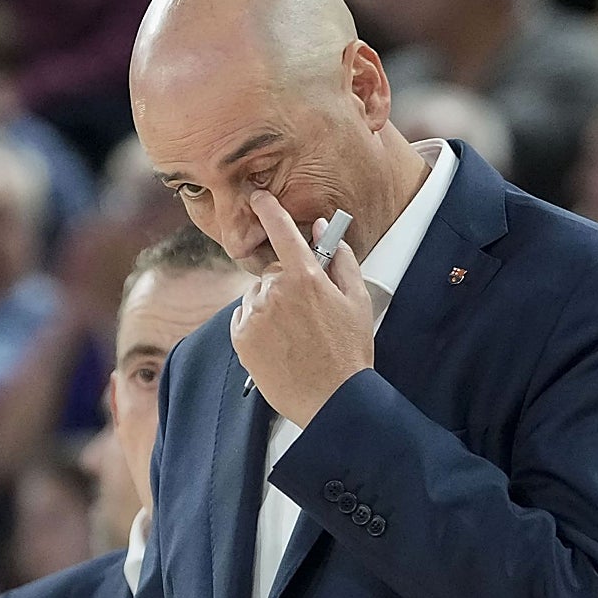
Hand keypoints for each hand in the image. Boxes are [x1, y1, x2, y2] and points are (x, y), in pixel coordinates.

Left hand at [231, 191, 373, 427]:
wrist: (331, 400)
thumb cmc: (348, 351)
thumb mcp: (357, 300)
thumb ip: (340, 258)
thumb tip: (321, 228)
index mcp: (305, 278)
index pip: (281, 230)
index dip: (268, 209)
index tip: (259, 197)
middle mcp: (275, 292)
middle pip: (272, 273)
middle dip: (286, 285)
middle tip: (307, 314)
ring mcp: (254, 316)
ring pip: (257, 297)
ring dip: (270, 307)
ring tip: (294, 335)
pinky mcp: (240, 338)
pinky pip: (243, 319)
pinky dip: (256, 326)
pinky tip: (279, 345)